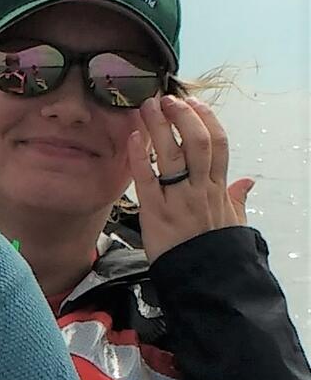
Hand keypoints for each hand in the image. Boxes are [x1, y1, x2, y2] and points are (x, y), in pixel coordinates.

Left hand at [127, 94, 254, 262]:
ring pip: (172, 156)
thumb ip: (237, 198)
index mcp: (218, 188)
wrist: (204, 280)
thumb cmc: (215, 251)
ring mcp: (178, 200)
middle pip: (196, 143)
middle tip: (165, 99)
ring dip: (159, 127)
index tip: (194, 104)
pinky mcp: (155, 213)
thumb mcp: (233, 223)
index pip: (217, 145)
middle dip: (182, 117)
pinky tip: (133, 138)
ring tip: (146, 107)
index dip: (206, 120)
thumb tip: (247, 181)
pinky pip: (146, 179)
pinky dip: (139, 156)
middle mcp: (200, 189)